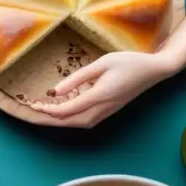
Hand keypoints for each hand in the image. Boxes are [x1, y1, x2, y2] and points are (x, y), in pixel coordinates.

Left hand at [30, 51, 178, 127]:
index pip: (67, 110)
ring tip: (43, 112)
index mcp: (99, 96)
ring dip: (58, 120)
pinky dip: (70, 118)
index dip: (47, 110)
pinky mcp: (108, 111)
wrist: (154, 70)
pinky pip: (85, 120)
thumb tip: (55, 92)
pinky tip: (62, 111)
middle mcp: (102, 108)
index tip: (32, 104)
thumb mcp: (101, 63)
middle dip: (48, 119)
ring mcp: (107, 112)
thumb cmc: (128, 62)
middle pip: (69, 121)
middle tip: (31, 111)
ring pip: (77, 123)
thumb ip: (77, 78)